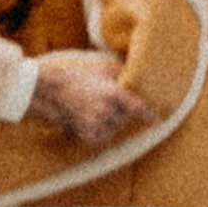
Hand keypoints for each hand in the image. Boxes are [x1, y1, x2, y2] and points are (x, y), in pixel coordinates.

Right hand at [28, 51, 150, 148]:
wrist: (52, 91)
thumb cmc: (78, 76)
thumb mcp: (104, 68)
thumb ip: (123, 73)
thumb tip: (139, 77)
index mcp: (113, 94)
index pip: (139, 109)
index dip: (149, 115)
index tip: (155, 119)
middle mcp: (106, 112)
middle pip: (125, 118)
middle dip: (121, 112)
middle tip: (108, 102)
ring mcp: (96, 125)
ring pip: (114, 129)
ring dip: (111, 122)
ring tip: (97, 109)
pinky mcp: (86, 135)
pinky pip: (103, 138)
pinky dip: (102, 132)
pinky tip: (93, 121)